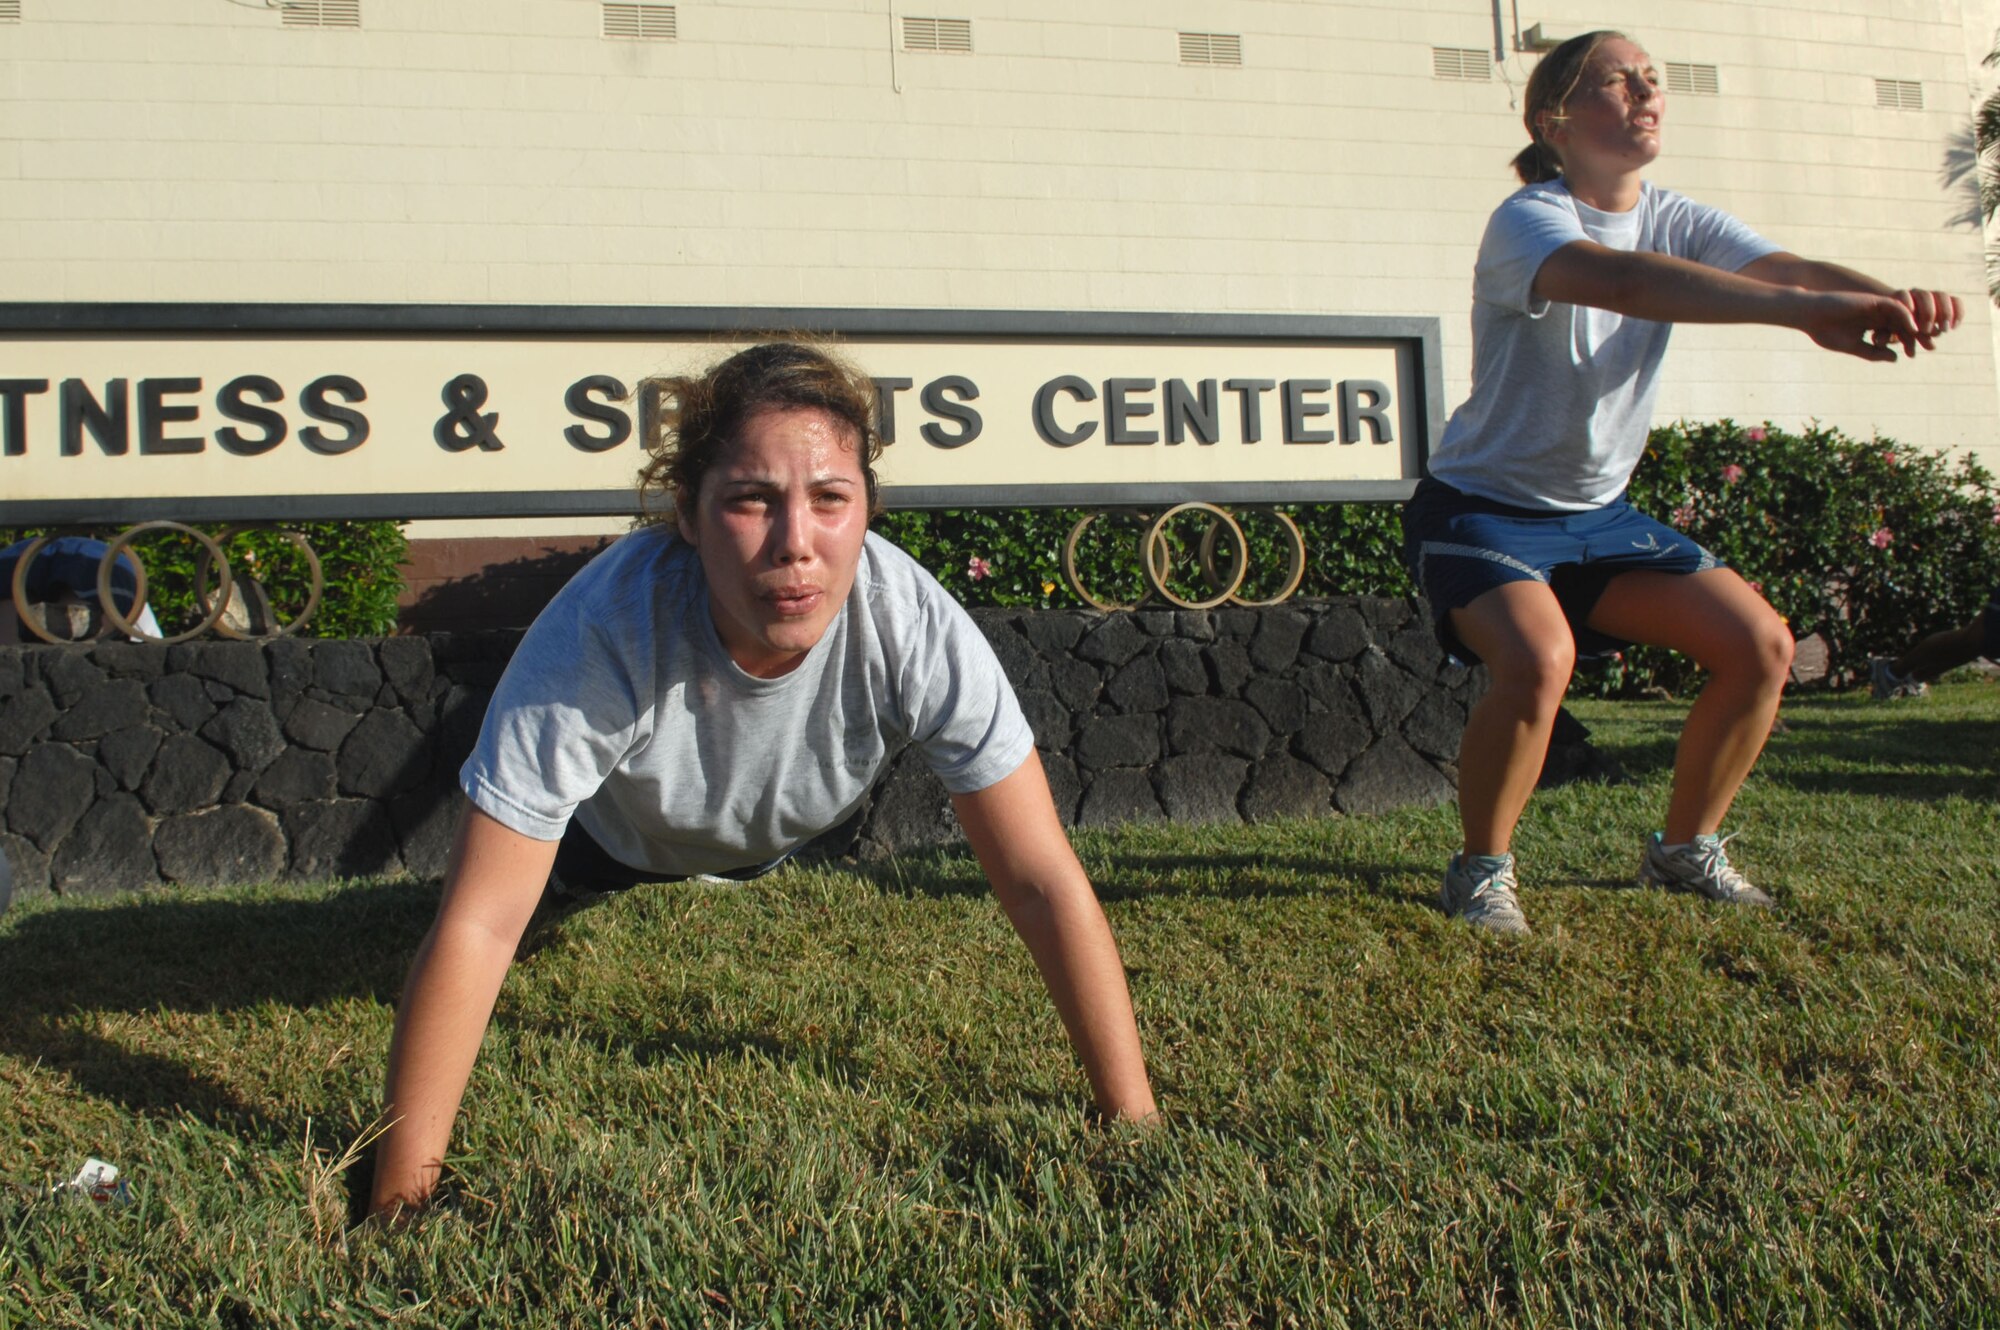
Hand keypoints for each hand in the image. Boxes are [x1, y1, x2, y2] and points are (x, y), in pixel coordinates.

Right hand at [1797, 291, 1919, 362]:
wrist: (1809, 314)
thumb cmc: (1825, 331)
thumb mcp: (1852, 346)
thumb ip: (1873, 352)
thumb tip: (1896, 358)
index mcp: (1872, 325)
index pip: (1894, 333)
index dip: (1906, 342)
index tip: (1913, 354)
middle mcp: (1877, 314)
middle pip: (1903, 323)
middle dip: (1917, 334)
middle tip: (1930, 346)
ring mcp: (1876, 306)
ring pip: (1903, 314)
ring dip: (1916, 325)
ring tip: (1925, 337)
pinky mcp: (1874, 300)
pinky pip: (1896, 306)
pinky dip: (1906, 316)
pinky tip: (1912, 327)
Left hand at [1890, 288, 1962, 353]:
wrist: (1905, 320)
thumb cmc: (1891, 327)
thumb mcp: (1885, 331)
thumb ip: (1883, 335)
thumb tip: (1879, 342)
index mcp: (1899, 297)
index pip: (1903, 296)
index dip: (1908, 309)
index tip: (1911, 326)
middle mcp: (1917, 293)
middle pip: (1925, 295)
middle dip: (1928, 313)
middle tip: (1928, 331)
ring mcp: (1933, 295)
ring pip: (1942, 296)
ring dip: (1945, 313)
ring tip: (1945, 330)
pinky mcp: (1947, 301)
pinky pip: (1956, 301)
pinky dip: (1958, 312)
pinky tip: (1955, 327)